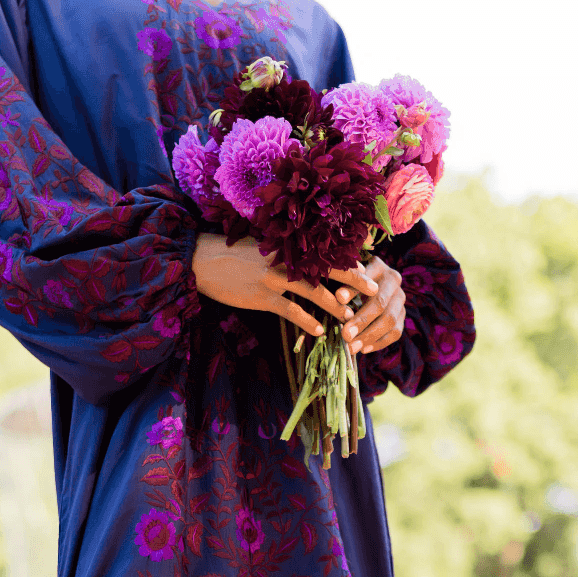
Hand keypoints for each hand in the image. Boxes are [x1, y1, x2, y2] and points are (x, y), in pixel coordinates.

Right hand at [192, 235, 378, 337]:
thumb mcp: (263, 248)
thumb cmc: (235, 256)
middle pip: (327, 268)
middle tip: (373, 290)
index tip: (368, 268)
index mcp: (288, 246)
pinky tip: (319, 331)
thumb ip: (286, 255)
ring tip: (350, 318)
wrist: (204, 261)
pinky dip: (307, 320)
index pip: (325, 251)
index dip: (348, 260)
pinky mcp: (262, 296)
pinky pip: (290, 310)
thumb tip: (310, 264)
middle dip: (353, 280)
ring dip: (334, 306)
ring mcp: (274, 278)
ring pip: (313, 291)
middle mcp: (285, 259)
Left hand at [336, 255, 404, 356]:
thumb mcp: (344, 277)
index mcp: (379, 267)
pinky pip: (395, 333)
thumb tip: (340, 298)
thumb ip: (345, 286)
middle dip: (363, 324)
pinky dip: (379, 343)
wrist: (362, 280)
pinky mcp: (401, 315)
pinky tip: (364, 349)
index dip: (355, 299)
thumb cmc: (348, 278)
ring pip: (391, 322)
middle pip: (382, 307)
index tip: (340, 311)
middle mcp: (394, 281)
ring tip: (352, 348)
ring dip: (371, 337)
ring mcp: (400, 299)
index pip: (372, 288)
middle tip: (346, 337)